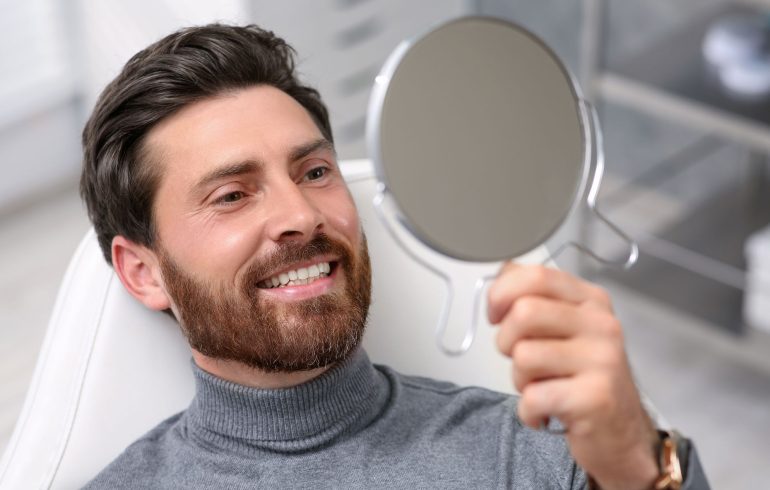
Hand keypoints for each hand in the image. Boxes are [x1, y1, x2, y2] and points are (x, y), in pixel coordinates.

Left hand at [487, 263, 658, 489]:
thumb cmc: (584, 379)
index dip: (501, 293)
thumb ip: (535, 297)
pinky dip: (528, 411)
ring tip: (543, 388)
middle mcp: (600, 324)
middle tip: (523, 361)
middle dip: (507, 341)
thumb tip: (502, 272)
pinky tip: (547, 412)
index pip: (536, 276)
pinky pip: (533, 397)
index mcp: (590, 300)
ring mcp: (602, 360)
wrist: (622, 434)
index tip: (496, 315)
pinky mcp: (595, 398)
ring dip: (520, 380)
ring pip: (524, 356)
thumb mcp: (565, 328)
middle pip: (524, 313)